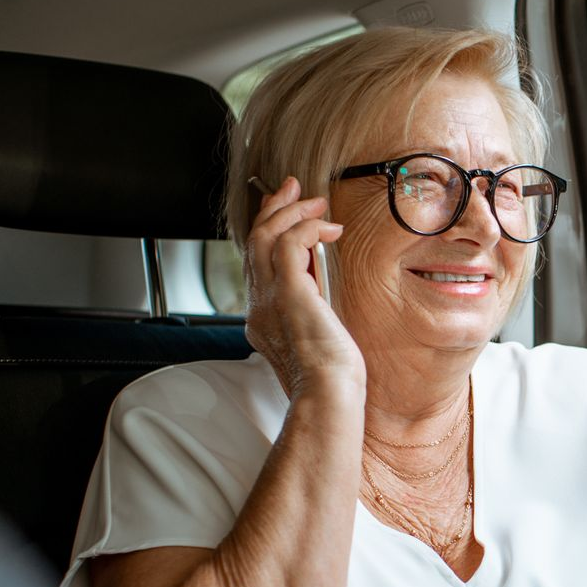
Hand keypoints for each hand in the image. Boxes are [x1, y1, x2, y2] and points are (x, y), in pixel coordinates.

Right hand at [244, 177, 364, 398]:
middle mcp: (258, 306)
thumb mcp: (319, 340)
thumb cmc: (332, 381)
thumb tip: (323, 294)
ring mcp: (268, 299)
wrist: (326, 398)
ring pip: (264, 236)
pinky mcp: (287, 293)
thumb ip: (314, 314)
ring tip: (315, 201)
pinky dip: (308, 228)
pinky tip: (329, 229)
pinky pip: (288, 243)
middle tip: (294, 188)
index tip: (291, 214)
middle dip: (274, 210)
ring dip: (290, 212)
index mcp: (263, 319)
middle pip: (254, 243)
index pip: (258, 264)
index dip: (270, 233)